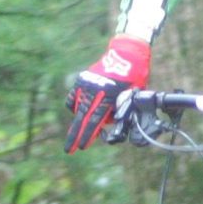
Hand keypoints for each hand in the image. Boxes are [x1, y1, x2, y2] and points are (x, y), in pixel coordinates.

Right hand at [65, 37, 149, 151]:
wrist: (126, 54)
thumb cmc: (133, 78)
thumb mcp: (132, 97)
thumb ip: (120, 112)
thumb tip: (108, 124)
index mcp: (108, 96)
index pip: (95, 121)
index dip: (88, 135)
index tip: (82, 147)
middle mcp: (95, 91)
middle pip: (82, 117)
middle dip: (75, 135)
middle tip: (68, 149)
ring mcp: (86, 84)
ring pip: (78, 108)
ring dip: (79, 121)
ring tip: (80, 131)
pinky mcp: (82, 79)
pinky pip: (74, 97)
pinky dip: (76, 106)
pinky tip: (81, 111)